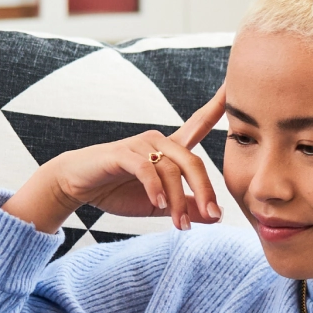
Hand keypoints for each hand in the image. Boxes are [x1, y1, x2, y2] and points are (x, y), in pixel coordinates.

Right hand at [4, 86, 227, 232]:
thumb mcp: (159, 205)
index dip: (217, 106)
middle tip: (213, 215)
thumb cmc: (118, 191)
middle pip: (193, 162)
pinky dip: (156, 188)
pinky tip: (159, 203)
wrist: (77, 187)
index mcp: (169, 151)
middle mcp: (158, 142)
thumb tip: (215, 217)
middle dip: (206, 191)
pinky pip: (147, 170)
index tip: (235, 87)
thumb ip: (186, 208)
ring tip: (180, 225)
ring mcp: (140, 146)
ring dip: (179, 201)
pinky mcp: (123, 154)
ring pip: (171, 171)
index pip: (199, 125)